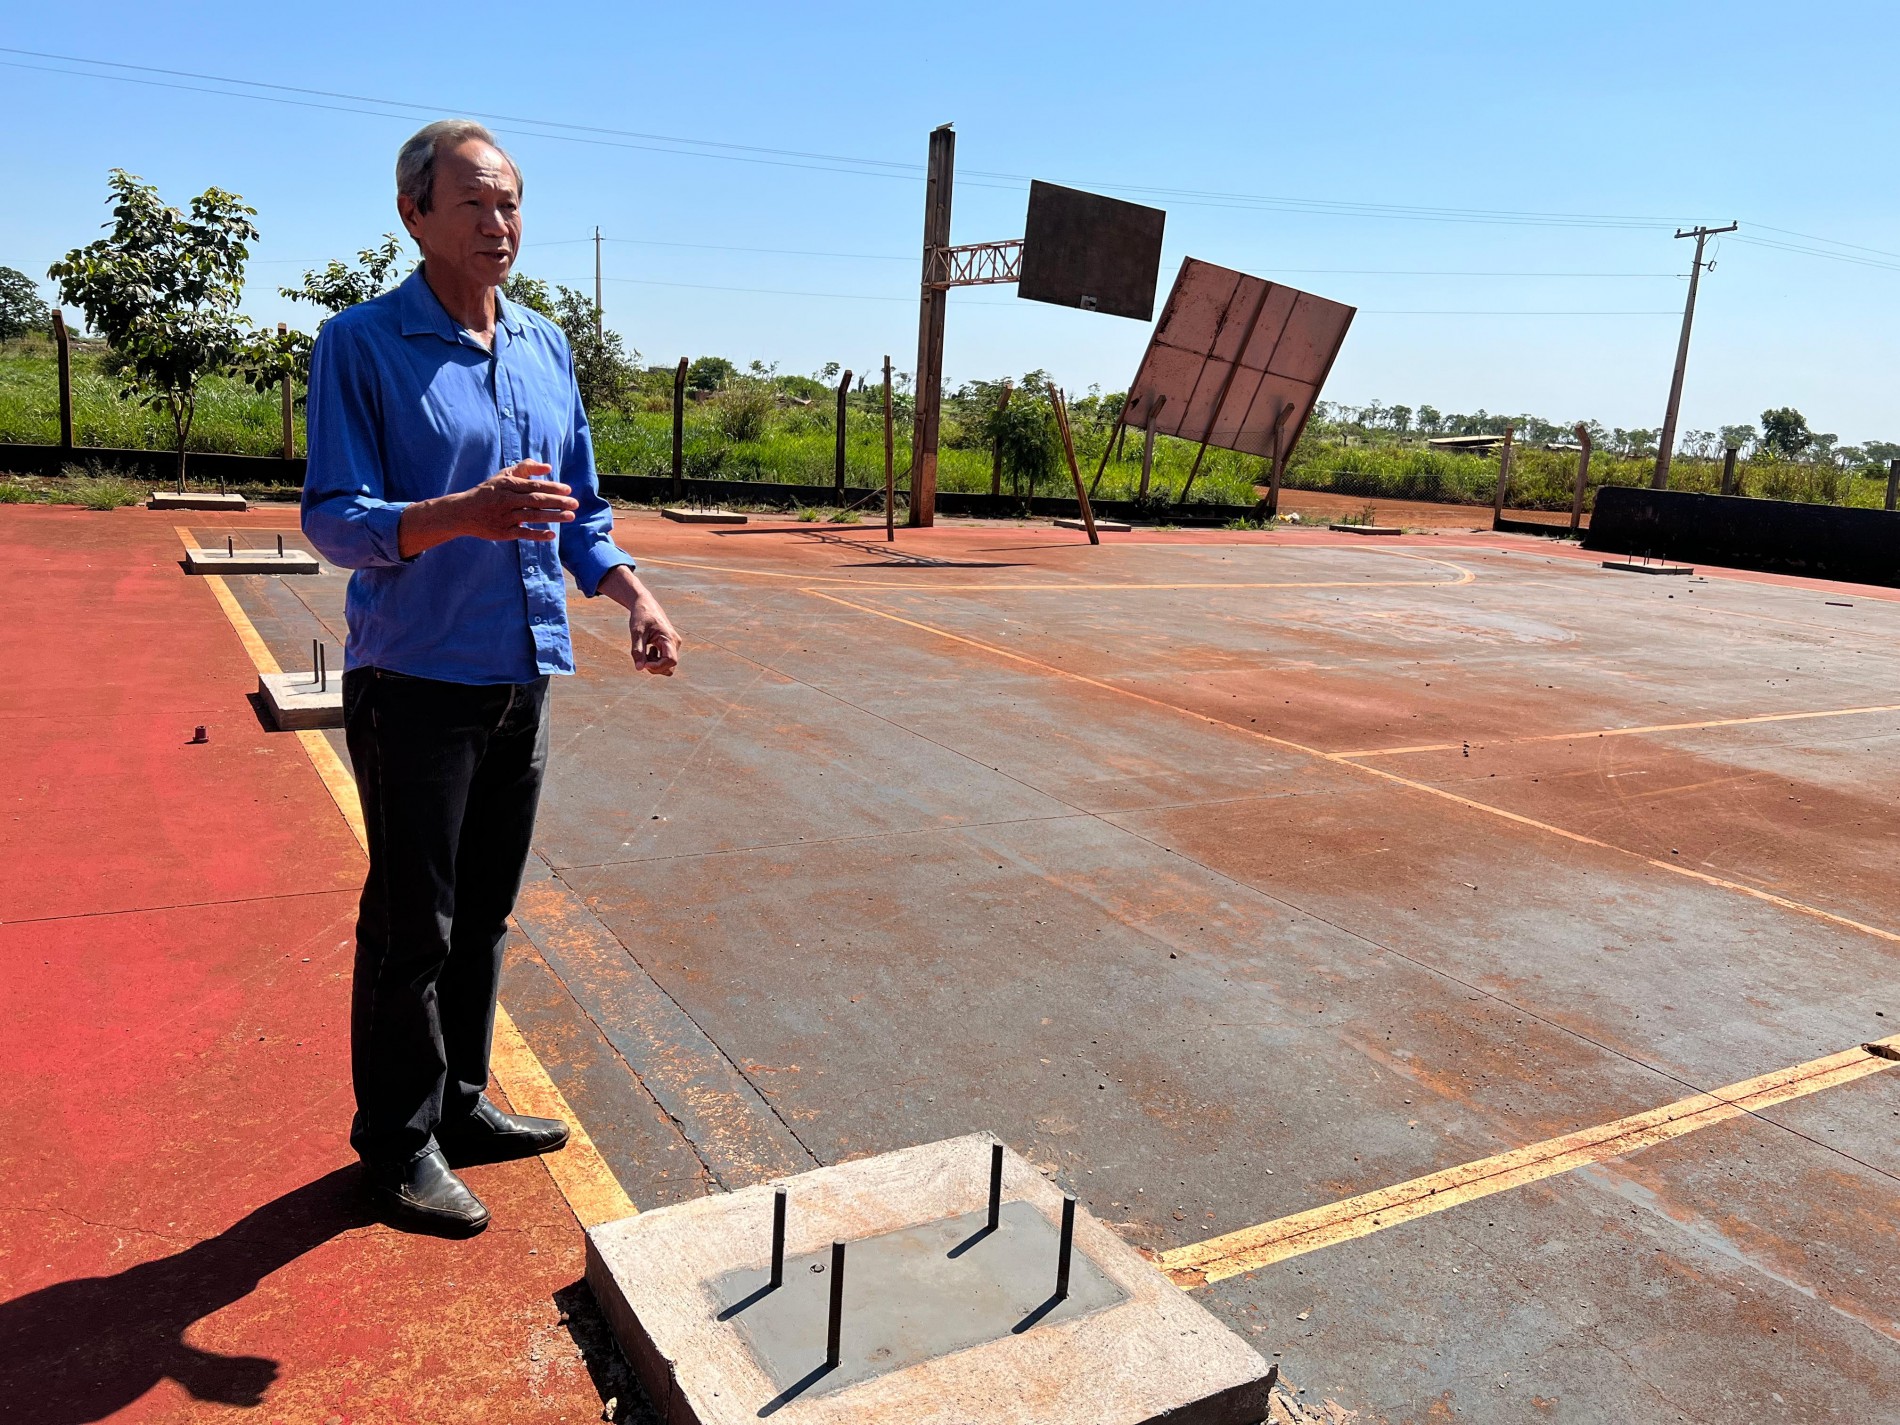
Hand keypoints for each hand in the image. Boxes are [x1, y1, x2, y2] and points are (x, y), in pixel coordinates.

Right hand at [396, 462, 579, 557]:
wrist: (463, 512)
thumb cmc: (489, 492)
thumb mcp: (503, 476)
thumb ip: (526, 468)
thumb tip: (548, 467)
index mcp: (507, 485)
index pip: (534, 485)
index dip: (552, 487)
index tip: (568, 489)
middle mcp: (506, 500)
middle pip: (535, 500)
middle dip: (557, 501)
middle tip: (575, 503)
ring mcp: (504, 517)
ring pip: (532, 516)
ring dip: (552, 517)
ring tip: (570, 516)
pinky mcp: (503, 532)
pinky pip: (523, 533)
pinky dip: (537, 534)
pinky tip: (552, 535)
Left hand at [630, 595, 680, 675]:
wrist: (645, 604)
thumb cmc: (641, 616)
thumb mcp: (636, 633)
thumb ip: (637, 651)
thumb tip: (639, 668)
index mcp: (669, 638)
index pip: (671, 661)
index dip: (657, 667)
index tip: (643, 664)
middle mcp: (675, 643)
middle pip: (670, 667)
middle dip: (655, 667)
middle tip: (641, 658)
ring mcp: (673, 644)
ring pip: (667, 665)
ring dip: (654, 664)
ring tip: (644, 651)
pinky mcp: (669, 645)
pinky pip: (665, 660)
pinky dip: (655, 659)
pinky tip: (648, 649)